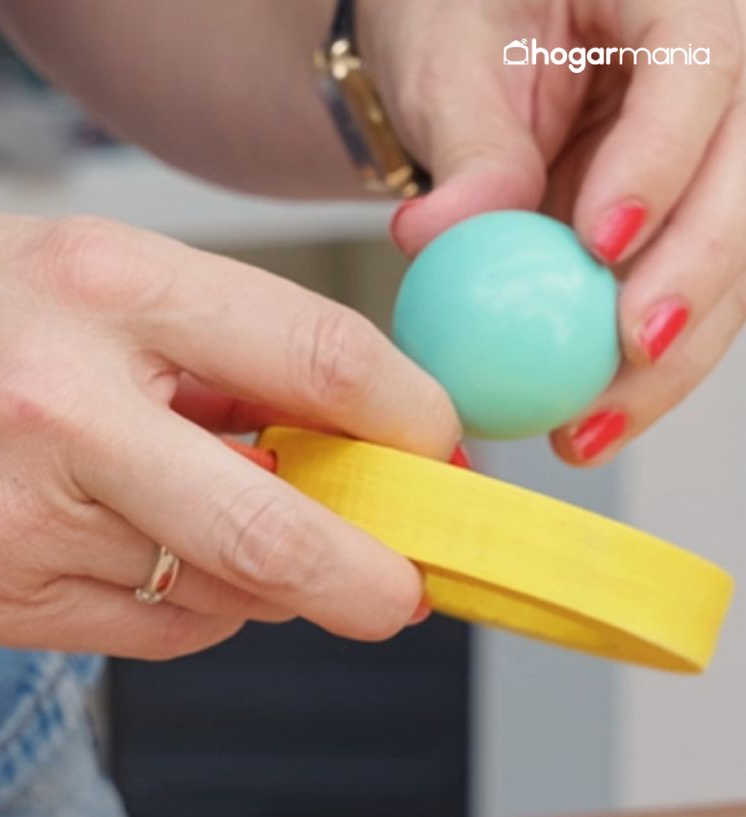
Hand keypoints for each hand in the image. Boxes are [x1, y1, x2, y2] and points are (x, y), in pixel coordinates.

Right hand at [0, 215, 458, 656]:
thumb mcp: (45, 265)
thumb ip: (187, 345)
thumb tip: (309, 423)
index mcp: (98, 284)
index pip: (317, 355)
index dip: (409, 416)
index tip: (436, 450)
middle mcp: (67, 406)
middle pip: (283, 524)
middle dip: (375, 572)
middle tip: (407, 583)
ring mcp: (25, 520)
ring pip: (212, 589)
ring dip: (252, 575)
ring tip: (198, 516)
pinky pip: (143, 627)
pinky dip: (180, 605)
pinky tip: (133, 553)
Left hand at [365, 0, 745, 462]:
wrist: (464, 36)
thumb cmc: (458, 17)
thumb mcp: (448, 59)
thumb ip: (468, 147)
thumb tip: (443, 236)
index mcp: (679, 1)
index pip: (696, 77)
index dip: (659, 168)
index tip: (600, 248)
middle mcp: (721, 76)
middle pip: (739, 187)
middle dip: (687, 287)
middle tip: (622, 361)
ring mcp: (712, 151)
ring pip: (726, 261)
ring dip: (666, 359)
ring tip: (588, 431)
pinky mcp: (681, 215)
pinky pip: (677, 291)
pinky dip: (635, 362)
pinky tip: (591, 419)